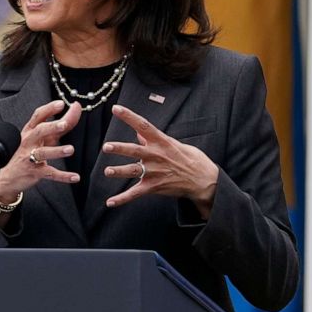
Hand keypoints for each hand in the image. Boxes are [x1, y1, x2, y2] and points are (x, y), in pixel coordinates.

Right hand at [0, 99, 81, 206]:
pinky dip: (63, 176)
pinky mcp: (34, 172)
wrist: (7, 177)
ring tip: (70, 149)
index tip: (61, 103)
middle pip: (39, 131)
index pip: (38, 116)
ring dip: (57, 151)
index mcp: (30, 131)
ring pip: (43, 153)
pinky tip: (75, 177)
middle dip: (52, 127)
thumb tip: (75, 110)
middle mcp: (29, 142)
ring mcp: (30, 157)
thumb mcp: (40, 138)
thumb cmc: (26, 153)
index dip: (49, 109)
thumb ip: (59, 126)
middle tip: (64, 124)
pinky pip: (50, 173)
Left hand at [102, 105, 218, 217]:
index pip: (143, 125)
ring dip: (119, 171)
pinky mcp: (153, 187)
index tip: (116, 108)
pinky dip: (122, 199)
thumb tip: (138, 132)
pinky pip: (135, 193)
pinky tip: (110, 202)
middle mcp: (156, 156)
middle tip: (107, 147)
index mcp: (161, 142)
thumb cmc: (189, 159)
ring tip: (107, 171)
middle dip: (120, 148)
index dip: (129, 116)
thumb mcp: (174, 144)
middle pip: (135, 150)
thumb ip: (154, 140)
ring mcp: (154, 172)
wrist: (204, 180)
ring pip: (132, 171)